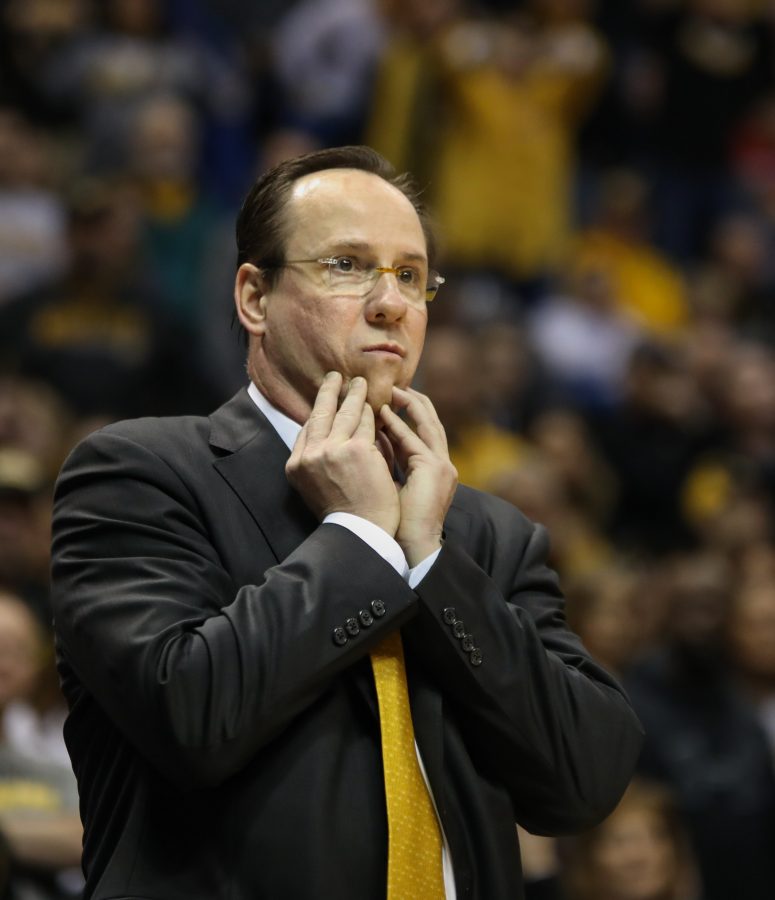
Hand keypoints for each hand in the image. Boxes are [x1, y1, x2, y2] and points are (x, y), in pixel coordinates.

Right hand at [286, 372, 399, 534]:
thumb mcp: (314, 487)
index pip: (306, 430)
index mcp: (296, 466)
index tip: (323, 399)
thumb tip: (321, 437)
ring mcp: (333, 450)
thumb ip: (316, 462)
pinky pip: (365, 424)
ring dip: (353, 394)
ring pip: (345, 414)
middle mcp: (310, 455)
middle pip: (319, 414)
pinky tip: (374, 403)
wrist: (360, 531)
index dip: (316, 412)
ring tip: (358, 382)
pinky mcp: (357, 449)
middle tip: (335, 376)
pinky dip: (370, 412)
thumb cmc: (343, 513)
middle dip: (329, 392)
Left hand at [379, 387, 457, 565]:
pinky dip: (399, 425)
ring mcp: (441, 466)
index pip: (422, 431)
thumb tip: (370, 440)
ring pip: (428, 424)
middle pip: (431, 421)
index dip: (407, 413)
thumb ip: (388, 461)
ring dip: (409, 404)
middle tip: (393, 384)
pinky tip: (383, 413)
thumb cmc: (400, 523)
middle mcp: (442, 463)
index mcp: (434, 469)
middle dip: (413, 400)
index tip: (390, 397)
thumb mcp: (393, 483)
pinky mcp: (435, 470)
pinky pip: (415, 441)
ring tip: (391, 389)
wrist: (414, 547)